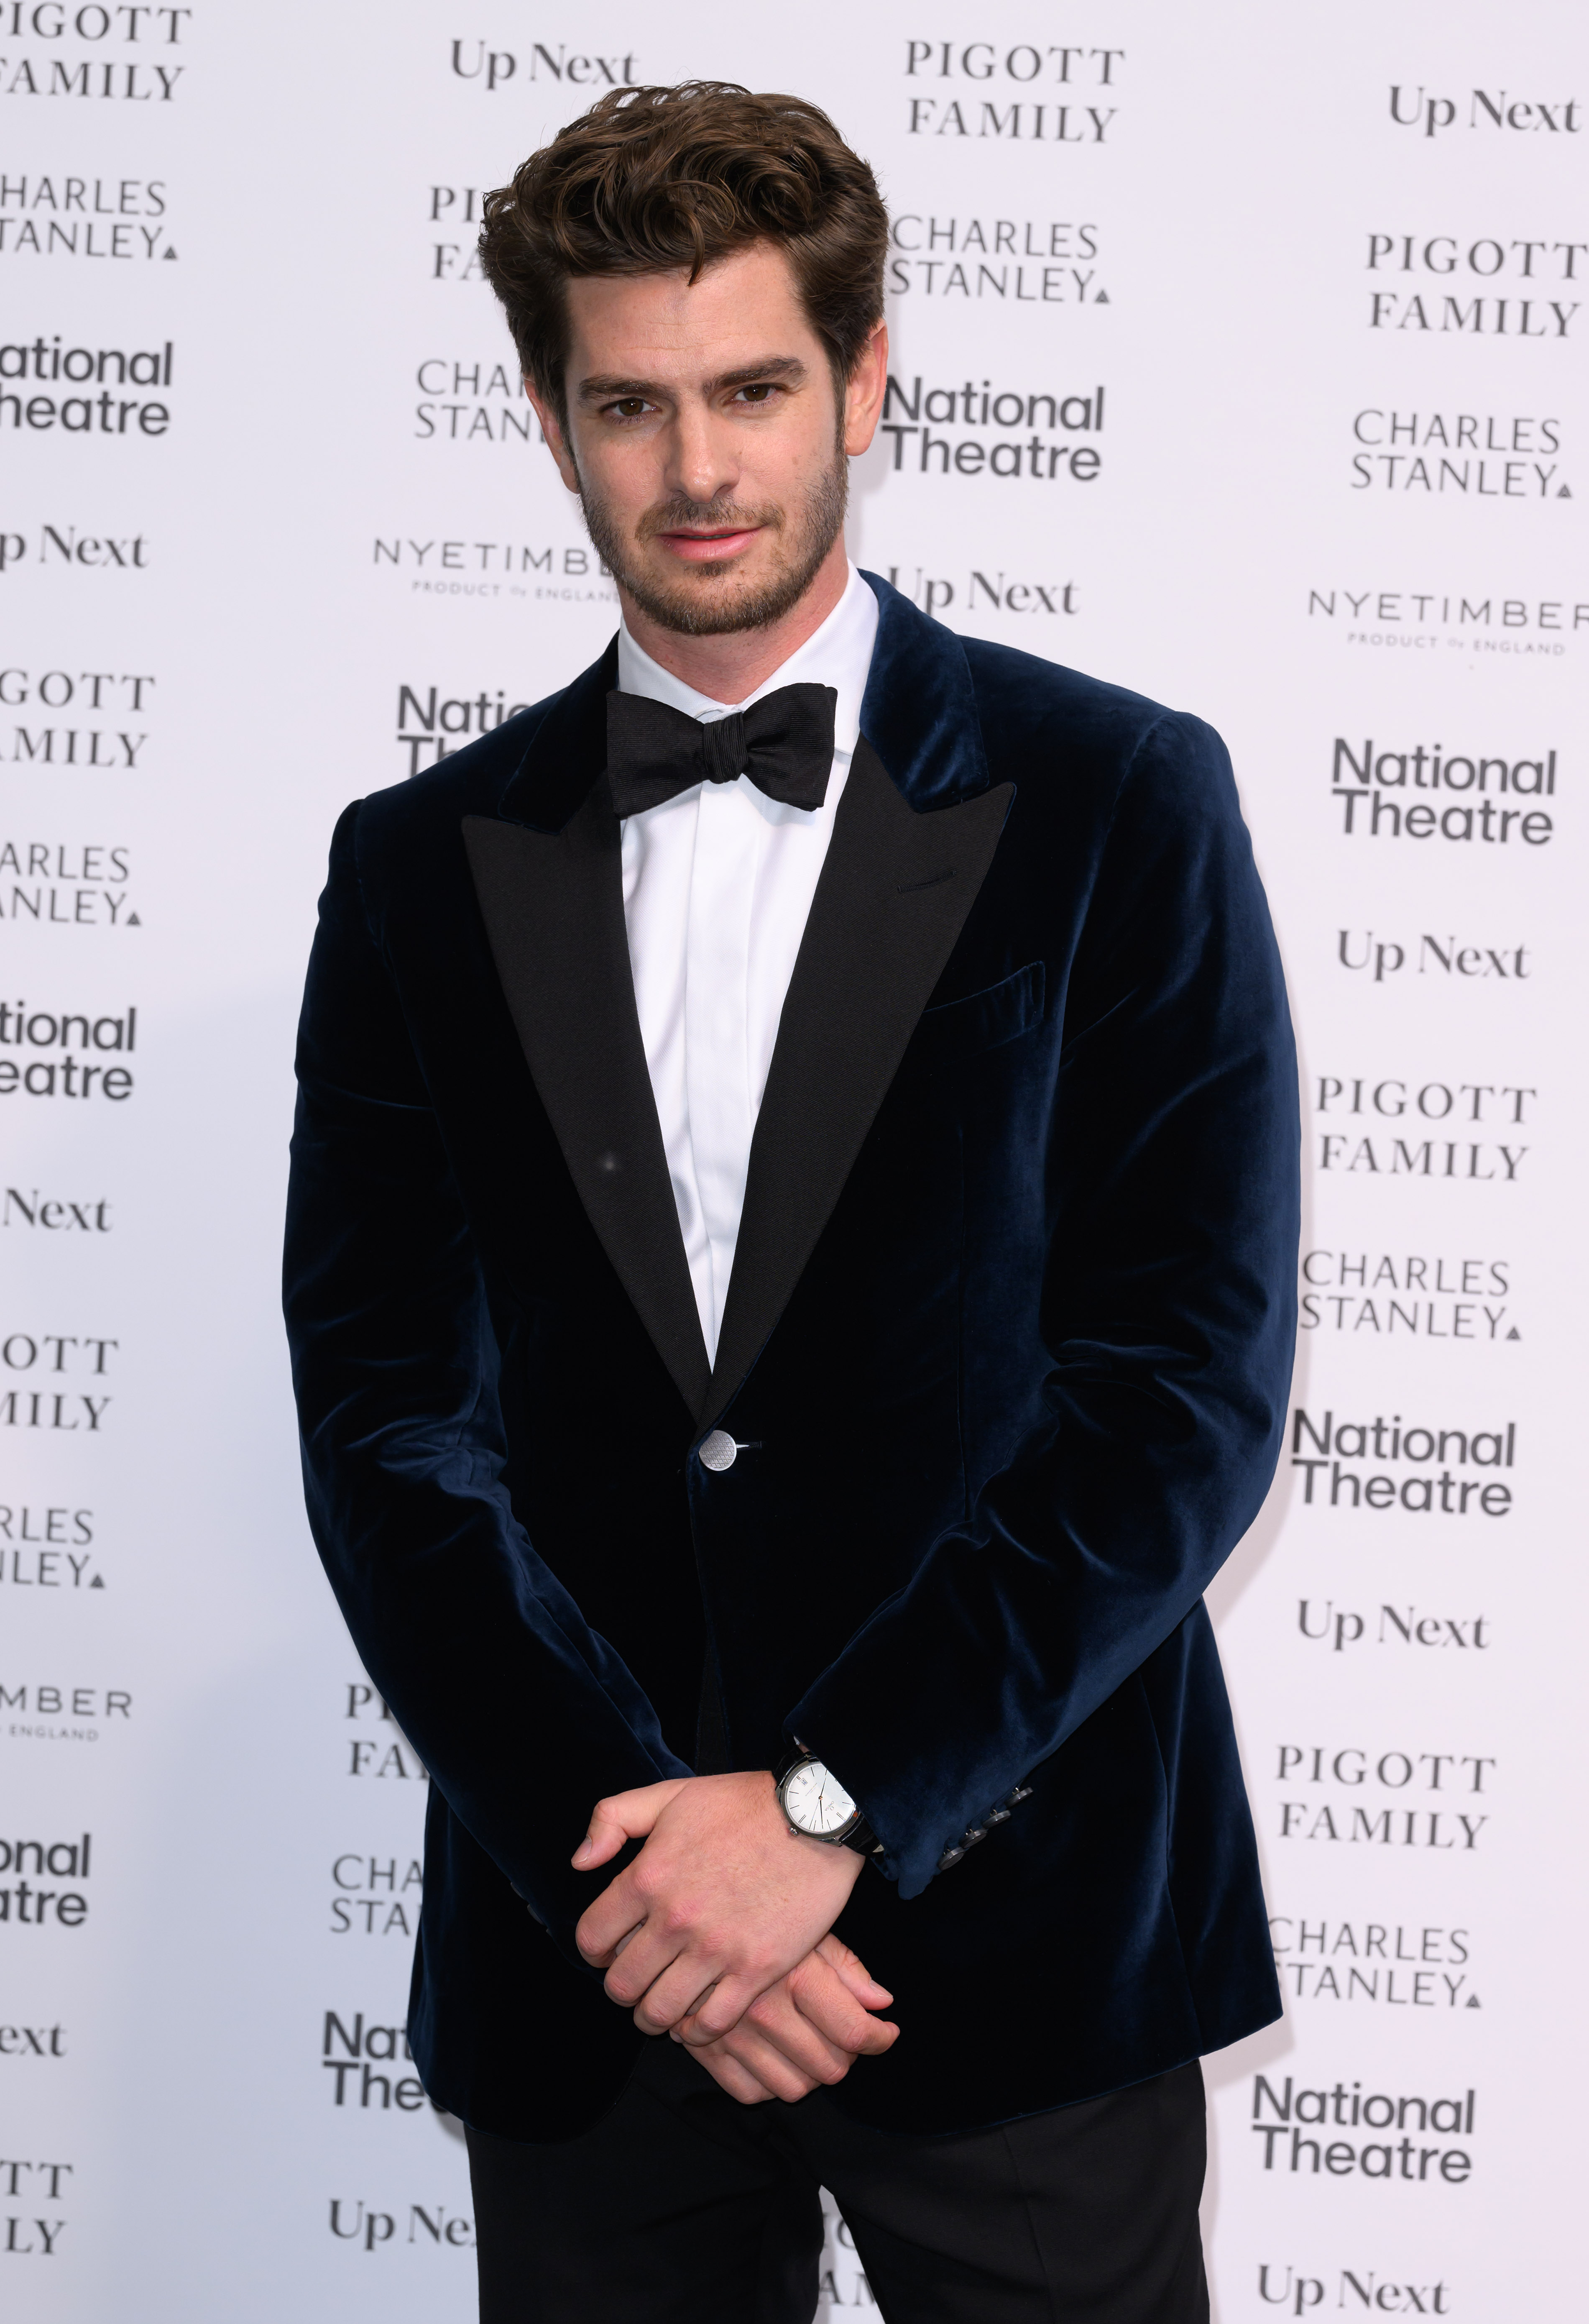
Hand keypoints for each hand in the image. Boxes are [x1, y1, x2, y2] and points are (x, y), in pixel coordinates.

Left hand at [573, 1771, 864, 2039]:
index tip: (608, 1950)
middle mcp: (675, 1919)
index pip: (591, 1938)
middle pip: (621, 1986)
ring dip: (654, 2014)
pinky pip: (710, 2024)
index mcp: (647, 1877)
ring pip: (659, 2013)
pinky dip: (697, 2030)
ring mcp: (716, 1949)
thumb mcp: (669, 1794)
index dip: (593, 1950)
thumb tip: (580, 1862)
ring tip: (664, 2004)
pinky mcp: (756, 1971)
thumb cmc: (742, 1804)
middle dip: (622, 1989)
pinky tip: (698, 2016)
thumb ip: (612, 1819)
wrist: (815, 1816)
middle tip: (638, 1982)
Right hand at [677, 1933, 899, 2105]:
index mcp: (794, 1974)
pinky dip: (769, 2082)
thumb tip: (882, 2003)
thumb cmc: (752, 1913)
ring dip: (811, 2074)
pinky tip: (774, 2053)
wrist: (679, 1914)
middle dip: (847, 2057)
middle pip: (829, 2067)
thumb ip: (845, 1966)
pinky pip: (751, 2092)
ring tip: (812, 2044)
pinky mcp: (703, 2051)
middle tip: (846, 2037)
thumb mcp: (805, 1923)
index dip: (879, 2039)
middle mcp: (763, 2010)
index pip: (853, 2031)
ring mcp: (731, 2035)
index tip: (885, 2034)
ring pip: (794, 2088)